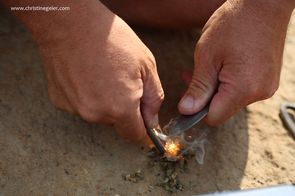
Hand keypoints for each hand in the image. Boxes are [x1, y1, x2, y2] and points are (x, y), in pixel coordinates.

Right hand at [23, 2, 163, 140]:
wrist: (71, 22)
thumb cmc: (111, 39)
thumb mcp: (146, 65)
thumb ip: (153, 97)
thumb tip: (151, 118)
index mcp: (120, 108)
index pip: (133, 135)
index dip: (141, 127)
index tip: (142, 116)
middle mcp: (95, 114)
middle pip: (116, 122)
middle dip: (123, 107)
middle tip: (121, 80)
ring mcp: (75, 108)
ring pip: (98, 113)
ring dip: (103, 100)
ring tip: (102, 73)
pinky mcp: (60, 100)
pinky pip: (81, 104)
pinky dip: (86, 94)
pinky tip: (85, 74)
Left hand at [178, 0, 293, 124]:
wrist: (264, 4)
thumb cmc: (233, 24)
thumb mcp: (207, 56)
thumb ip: (198, 88)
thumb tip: (186, 111)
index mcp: (243, 89)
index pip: (214, 118)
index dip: (196, 111)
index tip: (186, 97)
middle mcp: (258, 93)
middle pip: (222, 108)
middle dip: (204, 95)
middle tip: (191, 75)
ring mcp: (266, 86)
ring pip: (231, 99)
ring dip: (215, 86)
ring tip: (206, 65)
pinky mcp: (267, 79)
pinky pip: (242, 89)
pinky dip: (228, 81)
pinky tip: (221, 65)